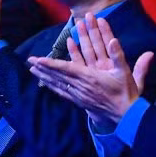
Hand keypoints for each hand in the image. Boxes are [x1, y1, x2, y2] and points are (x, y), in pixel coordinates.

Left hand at [27, 14, 154, 125]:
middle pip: (58, 76)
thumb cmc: (126, 93)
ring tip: (32, 69)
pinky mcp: (80, 101)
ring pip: (58, 84)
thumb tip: (113, 40)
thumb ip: (119, 55)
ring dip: (44, 76)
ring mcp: (79, 95)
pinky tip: (46, 84)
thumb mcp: (125, 73)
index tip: (39, 59)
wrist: (125, 115)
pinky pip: (63, 93)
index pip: (66, 69)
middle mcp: (81, 87)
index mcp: (90, 78)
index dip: (52, 64)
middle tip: (29, 60)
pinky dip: (53, 87)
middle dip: (43, 68)